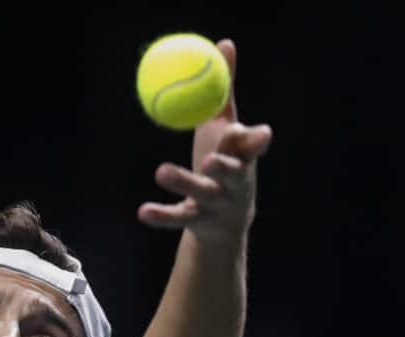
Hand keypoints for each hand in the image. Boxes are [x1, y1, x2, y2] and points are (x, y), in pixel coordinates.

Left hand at [138, 39, 272, 245]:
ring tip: (161, 171)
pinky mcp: (198, 221)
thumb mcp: (226, 129)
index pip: (251, 148)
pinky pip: (178, 217)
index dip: (256, 142)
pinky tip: (142, 211)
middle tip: (210, 159)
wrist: (226, 222)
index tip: (262, 135)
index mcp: (242, 156)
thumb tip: (225, 45)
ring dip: (183, 181)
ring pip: (202, 193)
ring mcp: (217, 203)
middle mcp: (234, 181)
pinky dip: (161, 215)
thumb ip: (223, 92)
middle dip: (224, 165)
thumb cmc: (225, 164)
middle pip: (231, 171)